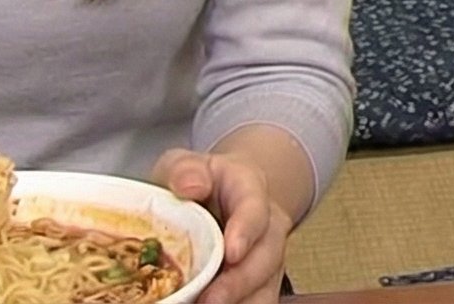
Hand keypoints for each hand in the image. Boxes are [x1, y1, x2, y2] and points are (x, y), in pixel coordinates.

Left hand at [154, 148, 290, 303]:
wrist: (220, 198)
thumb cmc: (200, 183)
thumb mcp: (185, 164)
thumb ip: (185, 170)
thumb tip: (190, 187)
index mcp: (250, 191)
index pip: (255, 210)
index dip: (245, 232)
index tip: (232, 252)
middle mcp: (268, 228)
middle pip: (267, 257)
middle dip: (240, 282)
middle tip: (211, 300)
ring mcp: (267, 260)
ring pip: (267, 288)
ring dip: (241, 302)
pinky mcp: (260, 285)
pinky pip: (258, 301)